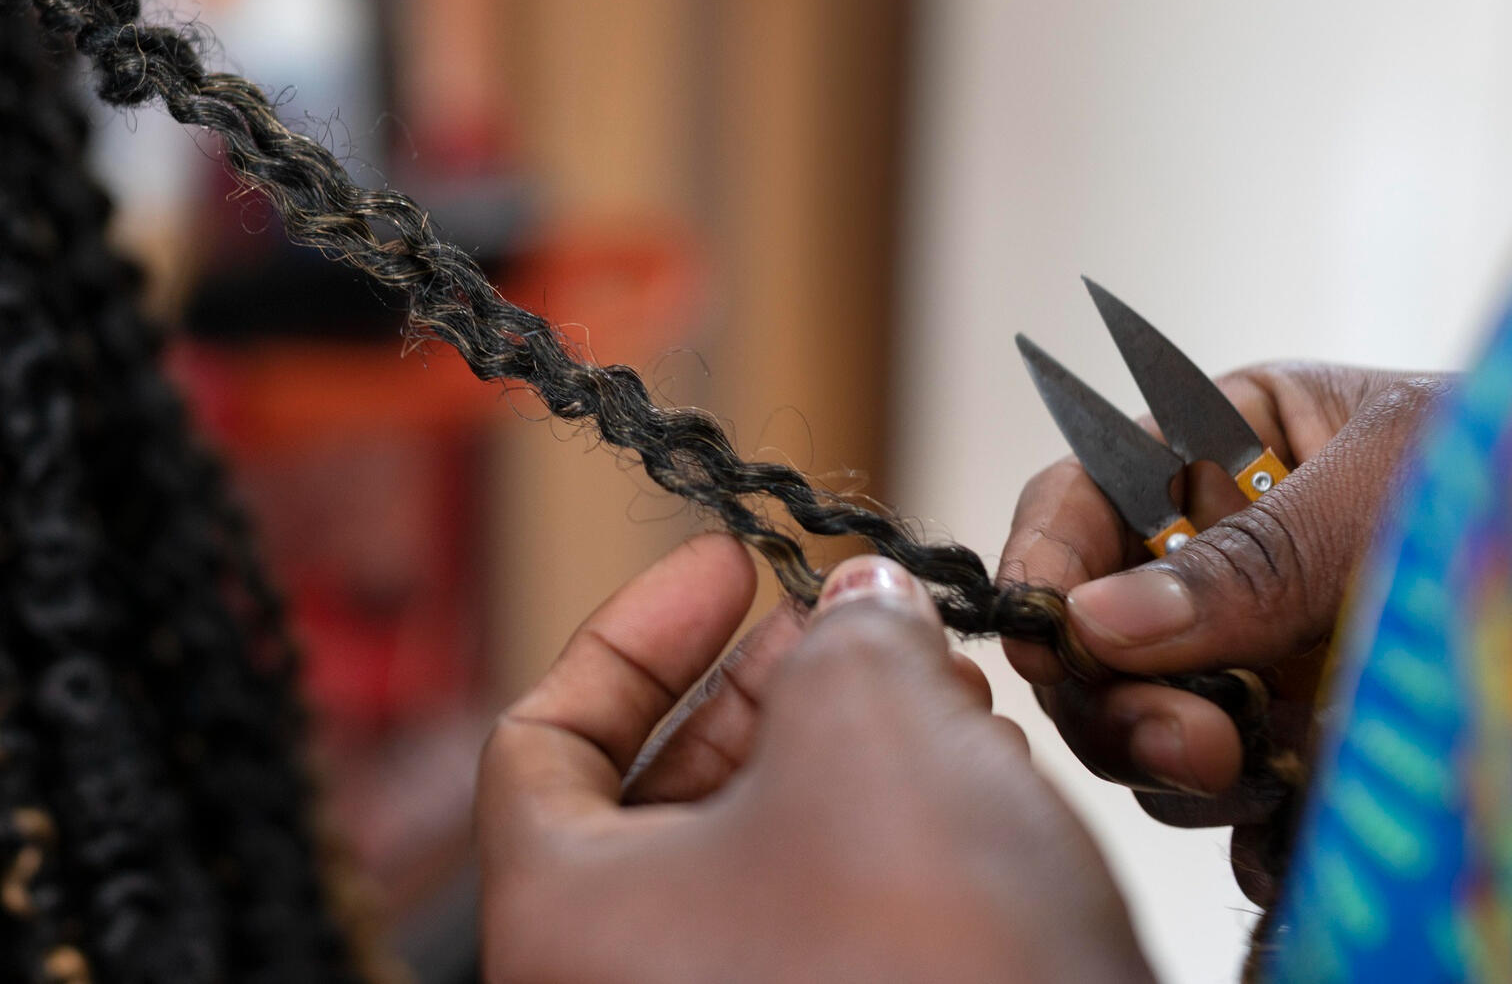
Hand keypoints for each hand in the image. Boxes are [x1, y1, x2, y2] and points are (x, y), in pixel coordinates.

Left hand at [477, 538, 1151, 983]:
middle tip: (841, 624)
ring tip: (938, 689)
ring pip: (756, 860)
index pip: (539, 741)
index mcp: (563, 918)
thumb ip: (846, 634)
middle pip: (656, 798)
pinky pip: (821, 925)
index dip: (636, 633)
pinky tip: (972, 783)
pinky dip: (879, 842)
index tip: (725, 567)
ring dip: (842, 757)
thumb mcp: (870, 727)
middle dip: (764, 693)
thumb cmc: (924, 961)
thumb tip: (864, 602)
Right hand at [997, 362, 1449, 901]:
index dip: (1040, 564)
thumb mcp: (1385, 490)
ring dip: (1186, 770)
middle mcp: (1216, 560)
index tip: (1042, 638)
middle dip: (1121, 697)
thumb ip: (1246, 561)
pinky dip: (1250, 829)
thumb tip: (1094, 620)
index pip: (1079, 501)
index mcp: (1214, 453)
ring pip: (1148, 731)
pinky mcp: (1299, 750)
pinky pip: (1227, 805)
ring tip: (1271, 773)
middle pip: (1094, 638)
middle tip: (1197, 746)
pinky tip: (1302, 819)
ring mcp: (1255, 661)